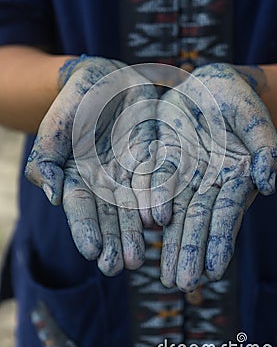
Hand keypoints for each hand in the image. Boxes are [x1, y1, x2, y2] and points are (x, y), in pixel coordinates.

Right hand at [25, 56, 156, 275]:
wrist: (106, 78)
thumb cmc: (76, 102)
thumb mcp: (56, 127)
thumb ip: (47, 159)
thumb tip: (52, 196)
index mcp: (78, 176)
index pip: (81, 208)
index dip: (86, 230)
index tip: (93, 253)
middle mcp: (105, 180)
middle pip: (109, 216)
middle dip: (113, 241)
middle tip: (119, 268)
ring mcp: (129, 171)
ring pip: (133, 206)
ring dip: (136, 231)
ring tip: (139, 258)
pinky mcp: (151, 157)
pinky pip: (155, 181)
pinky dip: (156, 200)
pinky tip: (159, 220)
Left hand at [151, 63, 276, 290]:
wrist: (209, 83)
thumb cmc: (238, 100)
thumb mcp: (254, 119)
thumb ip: (264, 148)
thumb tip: (267, 185)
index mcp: (233, 178)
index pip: (226, 213)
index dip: (218, 241)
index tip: (212, 271)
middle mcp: (206, 183)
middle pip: (196, 220)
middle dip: (188, 251)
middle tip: (179, 283)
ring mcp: (182, 174)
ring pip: (171, 211)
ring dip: (167, 240)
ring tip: (162, 273)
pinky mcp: (160, 160)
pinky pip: (149, 182)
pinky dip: (143, 203)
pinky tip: (139, 226)